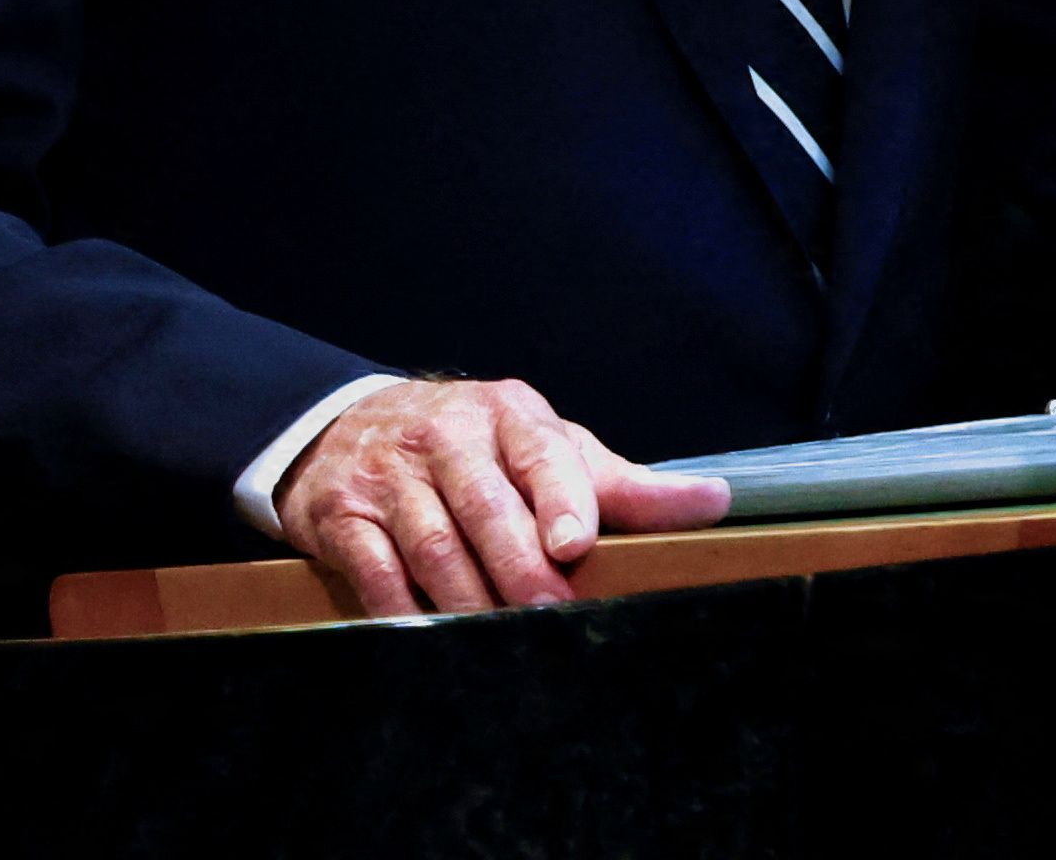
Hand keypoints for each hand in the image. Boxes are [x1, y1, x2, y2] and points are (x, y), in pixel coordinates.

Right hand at [269, 375, 730, 618]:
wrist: (350, 428)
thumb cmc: (477, 448)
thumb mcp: (548, 450)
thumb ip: (622, 486)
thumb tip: (713, 502)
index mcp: (509, 415)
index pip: (543, 455)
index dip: (561, 499)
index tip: (576, 544)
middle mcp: (447, 437)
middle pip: (486, 507)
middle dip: (519, 566)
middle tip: (548, 613)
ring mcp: (390, 475)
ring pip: (433, 544)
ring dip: (466, 597)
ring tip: (496, 639)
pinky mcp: (342, 515)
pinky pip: (374, 567)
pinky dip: (399, 607)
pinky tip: (426, 634)